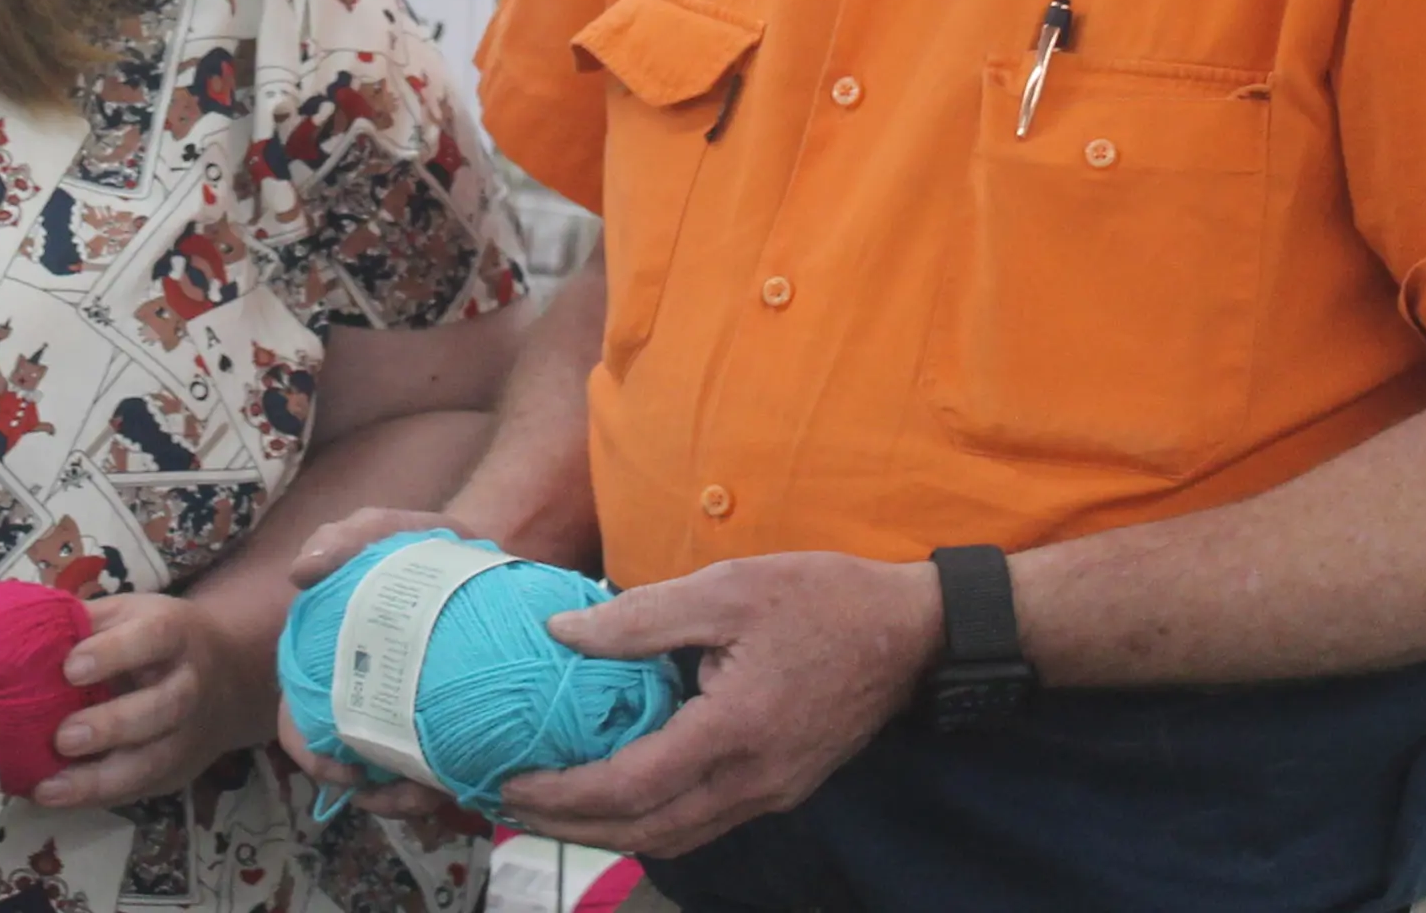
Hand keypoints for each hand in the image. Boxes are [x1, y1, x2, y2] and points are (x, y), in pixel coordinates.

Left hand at [36, 593, 277, 808]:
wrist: (224, 676)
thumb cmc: (153, 639)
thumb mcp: (128, 614)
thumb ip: (85, 622)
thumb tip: (24, 630)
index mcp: (175, 633)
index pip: (153, 638)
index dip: (114, 653)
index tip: (70, 669)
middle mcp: (189, 685)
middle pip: (163, 707)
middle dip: (113, 725)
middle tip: (63, 737)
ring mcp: (188, 734)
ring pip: (154, 762)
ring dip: (100, 780)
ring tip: (50, 787)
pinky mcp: (177, 771)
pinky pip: (139, 790)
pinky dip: (96, 798)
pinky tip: (55, 797)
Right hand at [272, 505, 478, 818]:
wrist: (486, 559)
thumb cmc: (421, 550)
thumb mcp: (384, 531)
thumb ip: (347, 538)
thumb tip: (302, 572)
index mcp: (328, 662)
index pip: (299, 722)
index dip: (311, 754)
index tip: (345, 770)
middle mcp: (359, 697)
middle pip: (346, 766)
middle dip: (374, 793)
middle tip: (409, 793)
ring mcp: (403, 715)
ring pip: (393, 780)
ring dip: (409, 799)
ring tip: (438, 792)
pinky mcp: (447, 726)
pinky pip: (436, 773)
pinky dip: (444, 784)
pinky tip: (462, 781)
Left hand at [497, 554, 936, 859]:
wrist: (912, 634)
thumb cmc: (822, 600)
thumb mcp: (729, 588)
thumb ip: (642, 616)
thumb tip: (562, 633)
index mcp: (736, 731)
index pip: (633, 786)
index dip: (566, 794)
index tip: (513, 783)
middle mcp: (754, 781)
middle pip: (647, 832)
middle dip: (574, 827)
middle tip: (513, 808)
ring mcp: (771, 793)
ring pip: (675, 837)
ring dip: (611, 832)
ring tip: (556, 809)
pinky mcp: (781, 788)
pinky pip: (703, 822)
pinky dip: (652, 820)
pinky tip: (621, 795)